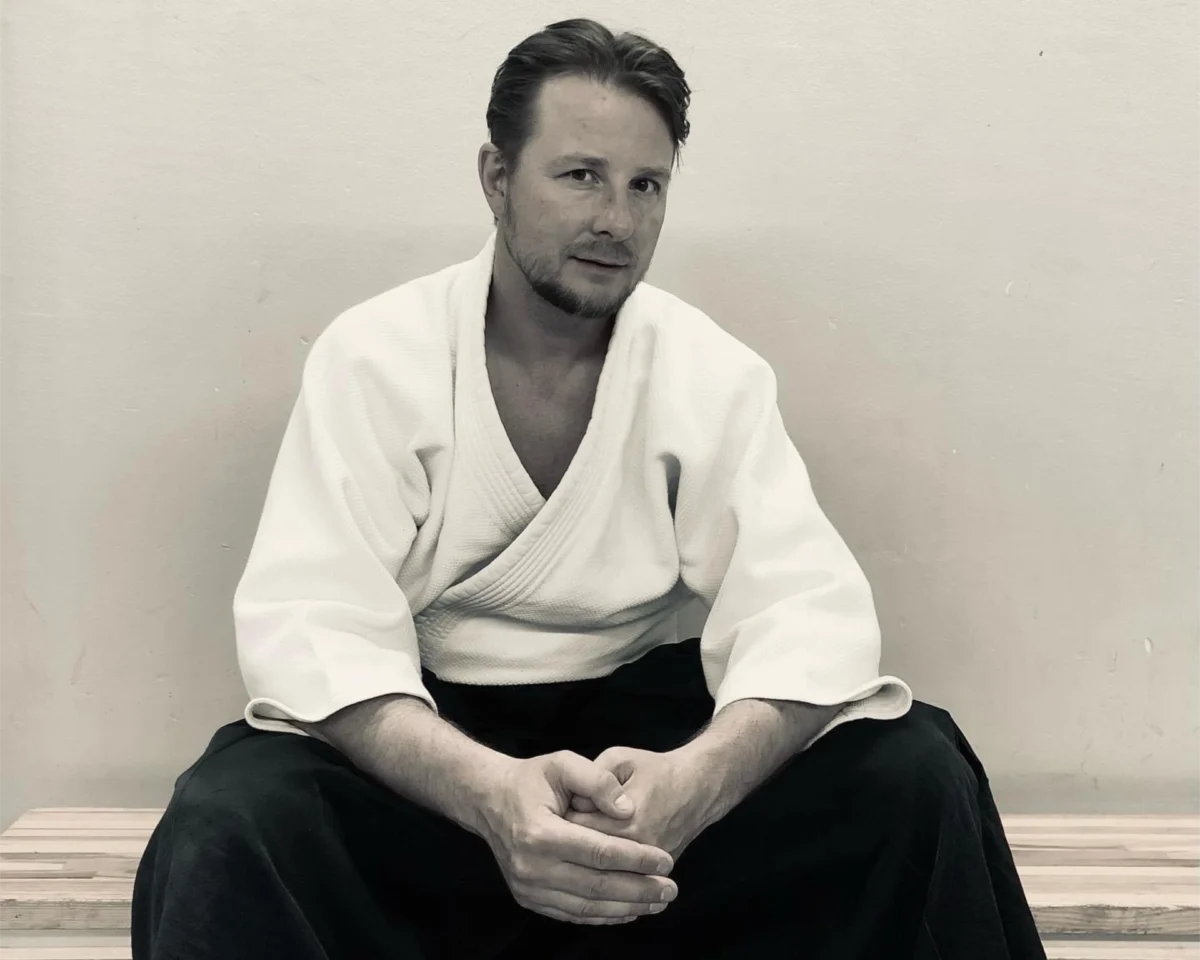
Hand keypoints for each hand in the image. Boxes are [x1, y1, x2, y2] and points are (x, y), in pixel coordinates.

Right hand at [477, 750, 679, 925]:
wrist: (490, 800)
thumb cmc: (531, 779)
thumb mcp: (562, 763)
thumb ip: (597, 780)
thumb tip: (628, 809)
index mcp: (540, 833)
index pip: (599, 853)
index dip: (637, 859)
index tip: (666, 861)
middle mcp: (532, 867)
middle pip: (596, 886)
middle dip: (639, 889)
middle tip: (670, 889)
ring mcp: (528, 887)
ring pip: (587, 906)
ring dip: (626, 907)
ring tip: (658, 902)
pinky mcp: (529, 898)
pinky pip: (572, 914)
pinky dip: (603, 915)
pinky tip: (628, 910)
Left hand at [564, 746, 713, 861]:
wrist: (699, 788)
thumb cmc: (656, 770)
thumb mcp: (619, 759)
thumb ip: (592, 778)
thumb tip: (573, 802)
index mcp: (626, 821)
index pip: (577, 829)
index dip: (564, 816)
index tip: (563, 805)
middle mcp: (636, 851)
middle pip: (585, 855)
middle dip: (573, 840)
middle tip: (571, 822)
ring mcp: (646, 868)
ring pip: (601, 872)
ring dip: (588, 858)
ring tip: (583, 838)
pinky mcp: (651, 875)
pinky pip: (618, 878)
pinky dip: (606, 869)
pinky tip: (599, 854)